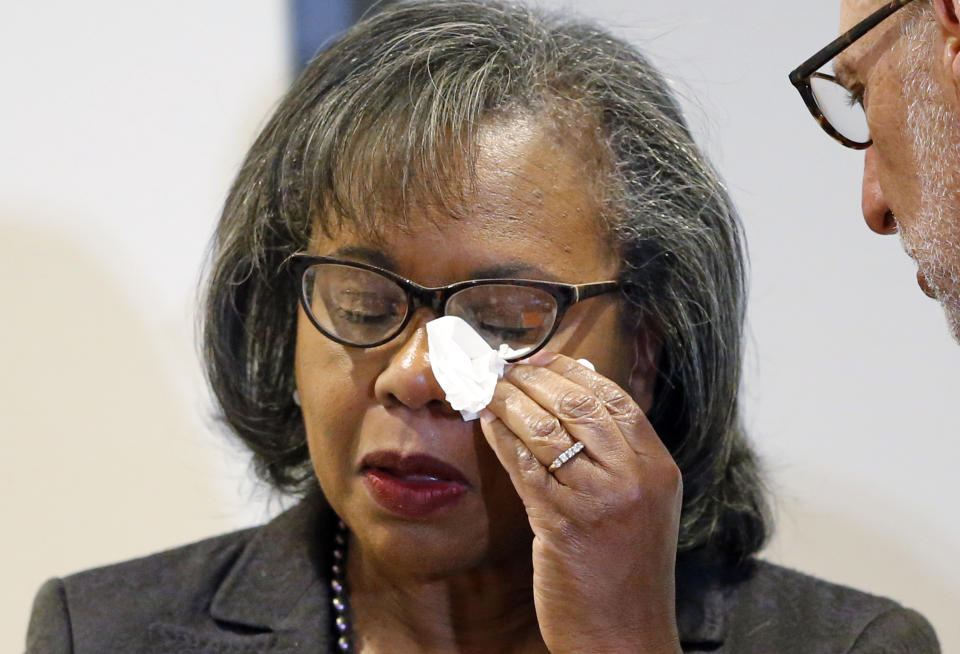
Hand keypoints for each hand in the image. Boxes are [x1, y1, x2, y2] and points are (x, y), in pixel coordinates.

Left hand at [479, 352, 682, 653]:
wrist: (625, 637)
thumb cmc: (626, 571)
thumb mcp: (641, 505)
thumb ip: (618, 456)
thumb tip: (581, 393)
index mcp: (658, 467)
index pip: (615, 398)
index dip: (573, 371)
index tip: (543, 358)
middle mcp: (635, 476)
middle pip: (579, 405)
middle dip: (535, 379)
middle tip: (506, 369)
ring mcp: (601, 499)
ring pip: (548, 429)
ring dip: (512, 402)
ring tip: (490, 389)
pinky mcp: (563, 522)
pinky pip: (525, 465)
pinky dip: (502, 438)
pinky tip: (487, 423)